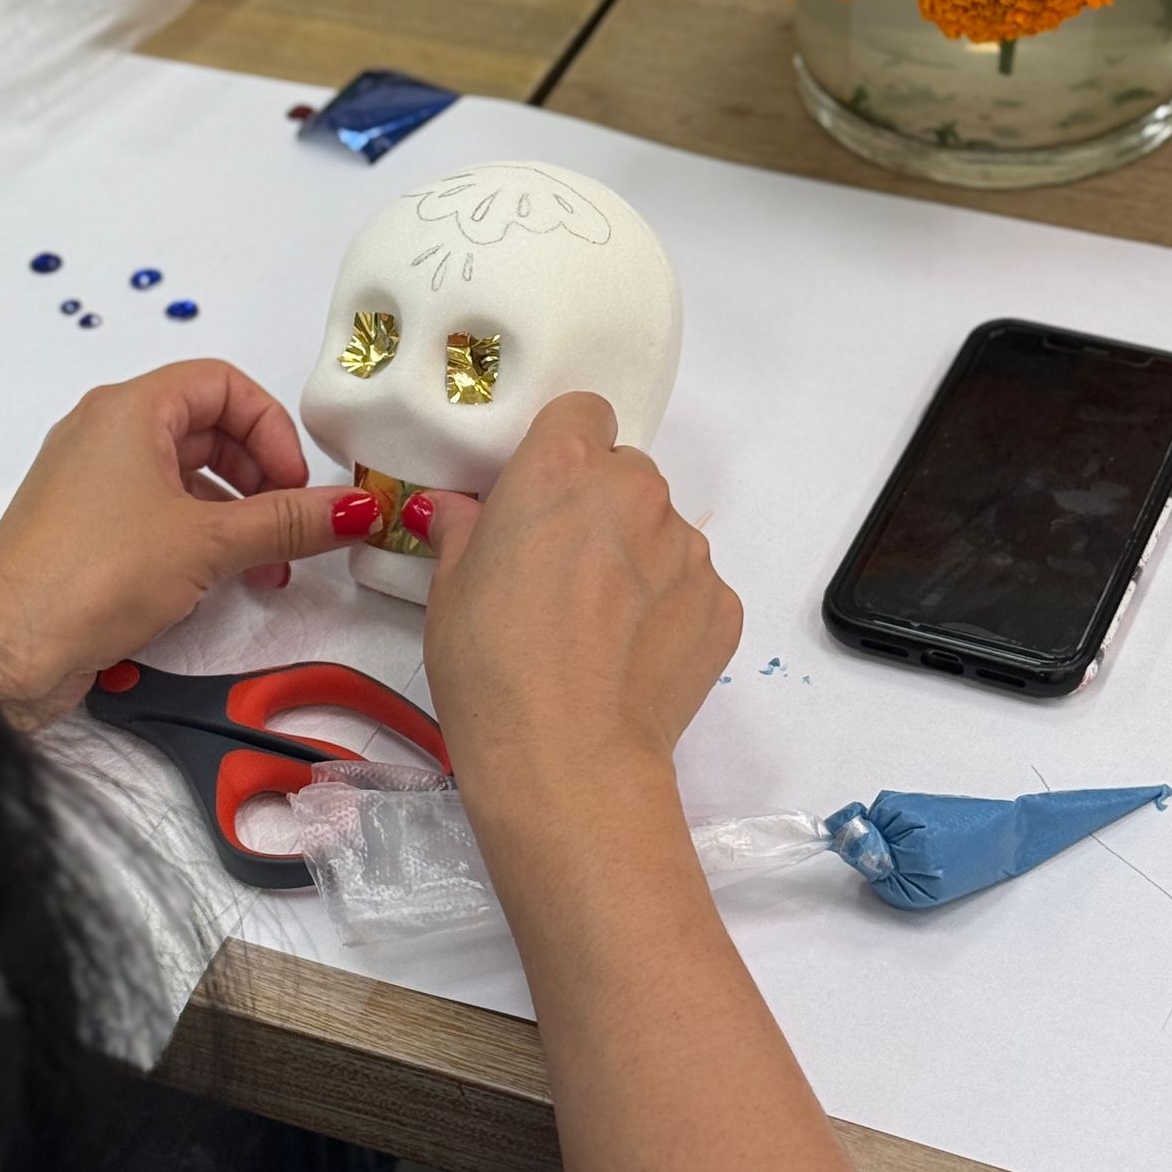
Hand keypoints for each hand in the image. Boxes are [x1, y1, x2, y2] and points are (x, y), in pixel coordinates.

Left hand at [0, 361, 382, 729]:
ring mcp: (88, 480)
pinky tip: (218, 581)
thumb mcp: (208, 543)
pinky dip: (197, 535)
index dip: (271, 428)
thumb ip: (287, 521)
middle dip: (260, 478)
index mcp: (129, 408)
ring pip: (183, 475)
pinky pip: (155, 510)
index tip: (295, 484)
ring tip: (264, 571)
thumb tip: (359, 508)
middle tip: (289, 531)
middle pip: (207, 428)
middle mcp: (104, 430)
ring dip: (234, 515)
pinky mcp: (82, 527)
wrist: (5, 650)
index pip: (223, 384)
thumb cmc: (100, 574)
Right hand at [419, 392, 740, 828]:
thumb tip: (455, 510)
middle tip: (561, 568)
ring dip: (636, 559)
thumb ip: (462, 528)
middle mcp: (636, 492)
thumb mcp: (449, 588)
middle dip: (599, 507)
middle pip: (624, 473)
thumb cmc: (491, 664)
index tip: (543, 493)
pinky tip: (630, 658)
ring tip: (598, 627)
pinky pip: (691, 588)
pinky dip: (667, 611)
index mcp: (565, 467)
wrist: (568, 761)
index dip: (563, 446)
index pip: (583, 410)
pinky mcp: (722, 606)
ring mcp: (689, 549)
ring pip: (661, 531)